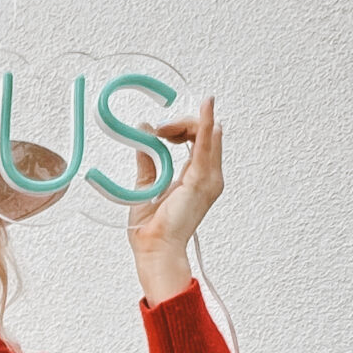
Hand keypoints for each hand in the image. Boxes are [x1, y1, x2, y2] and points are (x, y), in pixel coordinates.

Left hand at [126, 96, 223, 304]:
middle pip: (202, 134)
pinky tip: (206, 105)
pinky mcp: (201, 179)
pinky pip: (206, 143)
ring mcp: (208, 178)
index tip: (158, 131)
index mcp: (196, 178)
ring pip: (205, 134)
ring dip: (184, 124)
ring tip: (164, 128)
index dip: (179, 129)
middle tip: (159, 129)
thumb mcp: (147, 183)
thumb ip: (148, 159)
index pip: (197, 140)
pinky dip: (205, 122)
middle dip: (181, 124)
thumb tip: (143, 133)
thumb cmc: (152, 228)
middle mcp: (208, 177)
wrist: (154, 247)